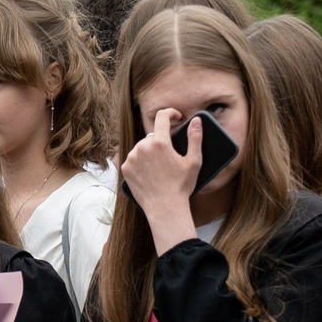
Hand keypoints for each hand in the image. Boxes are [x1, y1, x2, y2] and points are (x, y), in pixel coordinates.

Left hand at [118, 107, 202, 247]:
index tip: (175, 117)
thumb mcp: (194, 162)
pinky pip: (133, 159)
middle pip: (152, 135)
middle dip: (161, 140)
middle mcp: (143, 147)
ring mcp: (132, 158)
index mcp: (160, 142)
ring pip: (142, 147)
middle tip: (170, 154)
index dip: (170, 113)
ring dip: (150, 151)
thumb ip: (195, 138)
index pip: (162, 116)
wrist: (164, 208)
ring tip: (159, 166)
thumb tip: (196, 121)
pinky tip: (149, 172)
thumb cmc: (181, 186)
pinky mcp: (125, 168)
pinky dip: (140, 162)